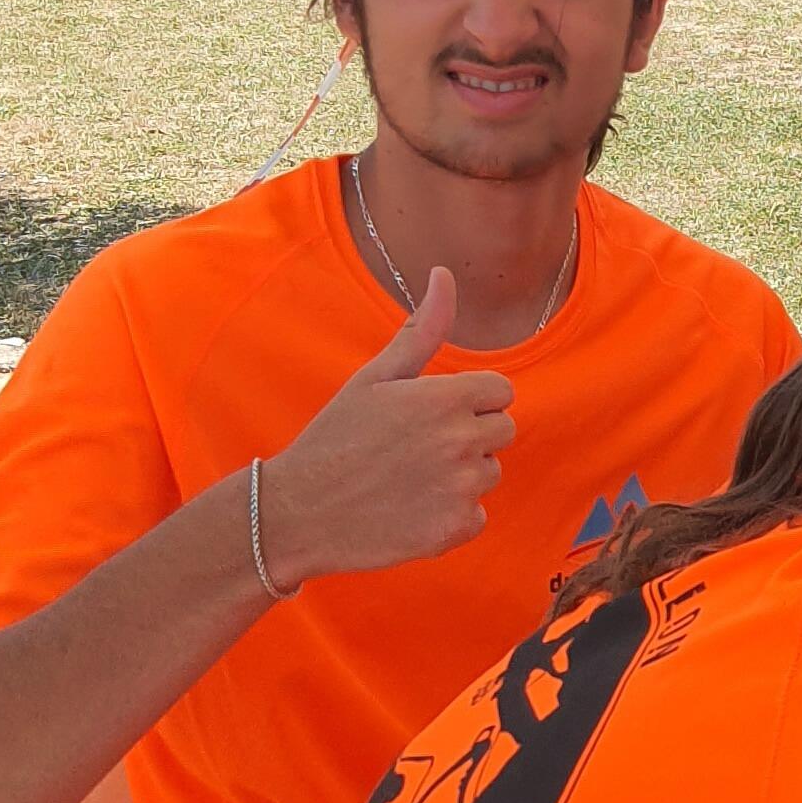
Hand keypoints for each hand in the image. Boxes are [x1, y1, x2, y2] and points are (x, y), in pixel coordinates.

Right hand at [256, 270, 516, 583]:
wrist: (299, 511)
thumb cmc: (336, 438)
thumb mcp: (374, 377)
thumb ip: (422, 330)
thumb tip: (443, 274)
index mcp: (446, 399)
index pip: (500, 393)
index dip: (470, 402)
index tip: (433, 414)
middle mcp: (461, 441)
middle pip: (502, 432)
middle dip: (470, 436)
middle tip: (417, 448)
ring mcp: (462, 488)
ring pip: (489, 474)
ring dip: (460, 477)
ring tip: (408, 479)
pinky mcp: (455, 529)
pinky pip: (476, 516)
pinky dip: (450, 517)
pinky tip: (409, 510)